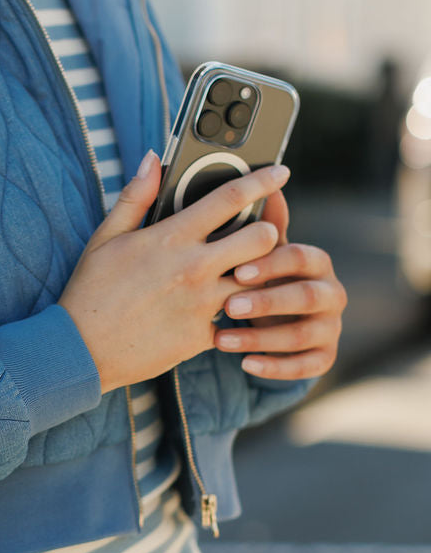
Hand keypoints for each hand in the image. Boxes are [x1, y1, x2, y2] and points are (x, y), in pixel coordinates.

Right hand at [58, 153, 290, 393]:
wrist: (81, 350)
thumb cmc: (91, 290)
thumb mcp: (106, 237)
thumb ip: (136, 196)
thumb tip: (153, 159)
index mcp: (172, 237)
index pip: (230, 198)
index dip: (262, 180)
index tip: (280, 172)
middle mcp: (194, 268)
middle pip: (261, 239)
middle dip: (267, 233)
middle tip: (259, 236)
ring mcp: (201, 304)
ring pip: (257, 283)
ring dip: (255, 277)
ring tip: (244, 277)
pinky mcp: (202, 337)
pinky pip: (235, 323)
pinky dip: (232, 318)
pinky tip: (220, 314)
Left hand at [214, 189, 347, 380]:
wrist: (276, 320)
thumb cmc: (264, 277)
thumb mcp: (262, 253)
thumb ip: (263, 226)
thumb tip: (267, 185)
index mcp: (316, 261)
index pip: (301, 257)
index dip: (271, 264)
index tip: (236, 270)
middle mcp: (331, 292)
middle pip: (307, 296)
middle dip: (268, 301)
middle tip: (229, 305)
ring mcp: (331, 327)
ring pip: (303, 335)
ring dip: (262, 338)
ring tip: (222, 340)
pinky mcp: (324, 357)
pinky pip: (307, 366)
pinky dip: (276, 367)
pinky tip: (246, 365)